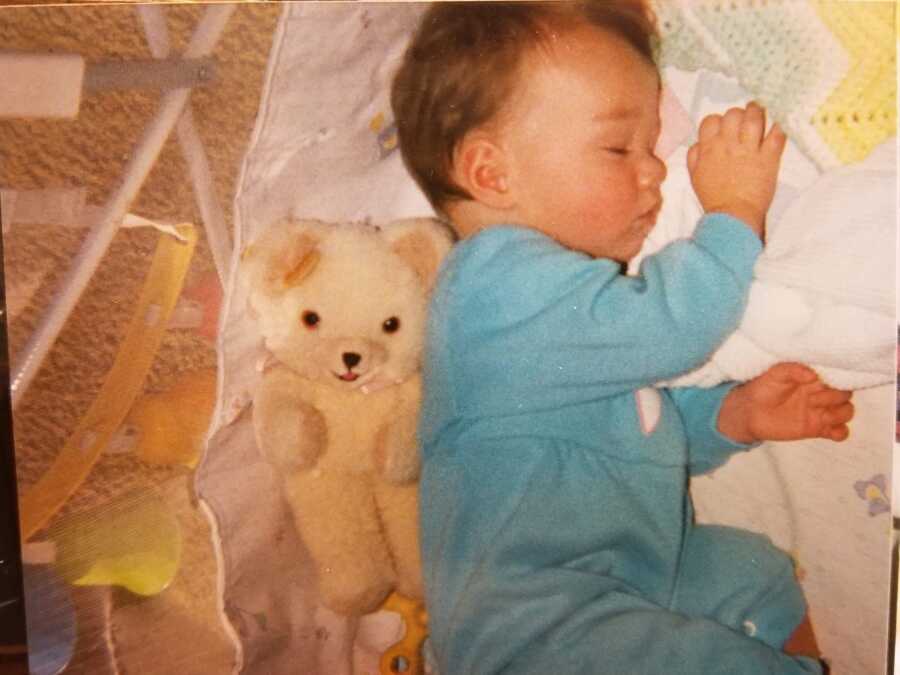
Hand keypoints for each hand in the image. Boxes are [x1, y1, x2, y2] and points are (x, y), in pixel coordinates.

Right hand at [687, 102, 786, 238]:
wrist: (733, 215)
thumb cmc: (714, 199)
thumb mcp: (695, 177)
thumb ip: (694, 156)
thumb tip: (699, 143)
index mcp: (709, 149)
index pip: (711, 120)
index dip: (718, 121)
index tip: (724, 126)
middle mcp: (728, 145)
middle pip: (733, 114)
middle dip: (738, 114)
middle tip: (744, 120)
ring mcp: (750, 150)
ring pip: (754, 118)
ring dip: (757, 111)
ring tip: (760, 111)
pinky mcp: (769, 157)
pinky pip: (777, 134)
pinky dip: (780, 125)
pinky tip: (780, 122)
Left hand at [718, 363, 853, 443]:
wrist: (750, 412)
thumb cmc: (764, 388)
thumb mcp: (775, 373)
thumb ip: (793, 370)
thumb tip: (813, 375)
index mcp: (814, 379)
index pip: (839, 377)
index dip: (838, 380)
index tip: (822, 384)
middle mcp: (820, 394)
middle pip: (845, 395)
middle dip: (834, 398)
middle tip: (811, 400)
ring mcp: (819, 412)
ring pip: (847, 412)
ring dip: (839, 414)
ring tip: (820, 416)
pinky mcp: (817, 429)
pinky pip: (840, 432)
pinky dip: (841, 433)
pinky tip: (825, 429)